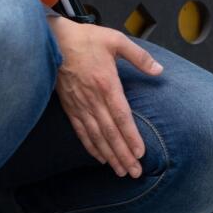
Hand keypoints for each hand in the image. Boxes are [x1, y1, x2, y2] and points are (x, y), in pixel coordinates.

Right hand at [46, 16, 163, 177]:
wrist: (53, 41)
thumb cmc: (86, 39)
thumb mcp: (116, 40)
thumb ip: (139, 57)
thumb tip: (159, 70)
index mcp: (106, 84)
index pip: (121, 116)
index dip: (131, 137)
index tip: (140, 153)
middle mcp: (93, 99)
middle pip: (110, 133)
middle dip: (123, 154)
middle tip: (134, 172)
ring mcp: (80, 105)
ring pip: (96, 136)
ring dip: (109, 155)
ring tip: (121, 171)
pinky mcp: (70, 107)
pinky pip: (81, 131)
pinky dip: (91, 147)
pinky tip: (100, 158)